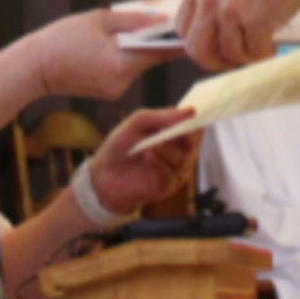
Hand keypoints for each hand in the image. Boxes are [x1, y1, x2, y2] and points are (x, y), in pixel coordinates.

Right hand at [19, 9, 166, 100]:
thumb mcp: (98, 20)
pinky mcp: (109, 92)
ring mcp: (116, 90)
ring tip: (126, 30)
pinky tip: (110, 46)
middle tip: (164, 19)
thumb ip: (133, 20)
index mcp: (121, 62)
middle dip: (155, 39)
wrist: (33, 68)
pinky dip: (124, 57)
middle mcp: (122, 82)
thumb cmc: (62, 39)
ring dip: (138, 48)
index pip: (162, 51)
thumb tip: (162, 20)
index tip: (193, 31)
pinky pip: (125, 70)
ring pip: (138, 63)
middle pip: (151, 57)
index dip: (178, 40)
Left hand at [85, 108, 199, 214]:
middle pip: (193, 143)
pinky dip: (160, 165)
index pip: (194, 126)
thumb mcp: (137, 123)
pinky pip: (170, 176)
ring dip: (168, 151)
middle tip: (171, 131)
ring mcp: (173, 171)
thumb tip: (190, 110)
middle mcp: (178, 153)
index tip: (194, 113)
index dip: (196, 120)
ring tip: (152, 146)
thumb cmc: (121, 145)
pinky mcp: (165, 187)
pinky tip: (149, 158)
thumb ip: (161, 116)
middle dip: (184, 136)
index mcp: (173, 134)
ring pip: (182, 160)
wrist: (103, 173)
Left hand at [173, 0, 299, 69]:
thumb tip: (214, 18)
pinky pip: (255, 53)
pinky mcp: (256, 22)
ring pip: (229, 54)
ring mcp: (231, 11)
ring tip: (262, 44)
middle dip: (216, 60)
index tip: (216, 46)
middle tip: (235, 58)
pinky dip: (266, 52)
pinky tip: (275, 41)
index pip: (183, 28)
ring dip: (247, 55)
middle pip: (198, 50)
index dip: (200, 42)